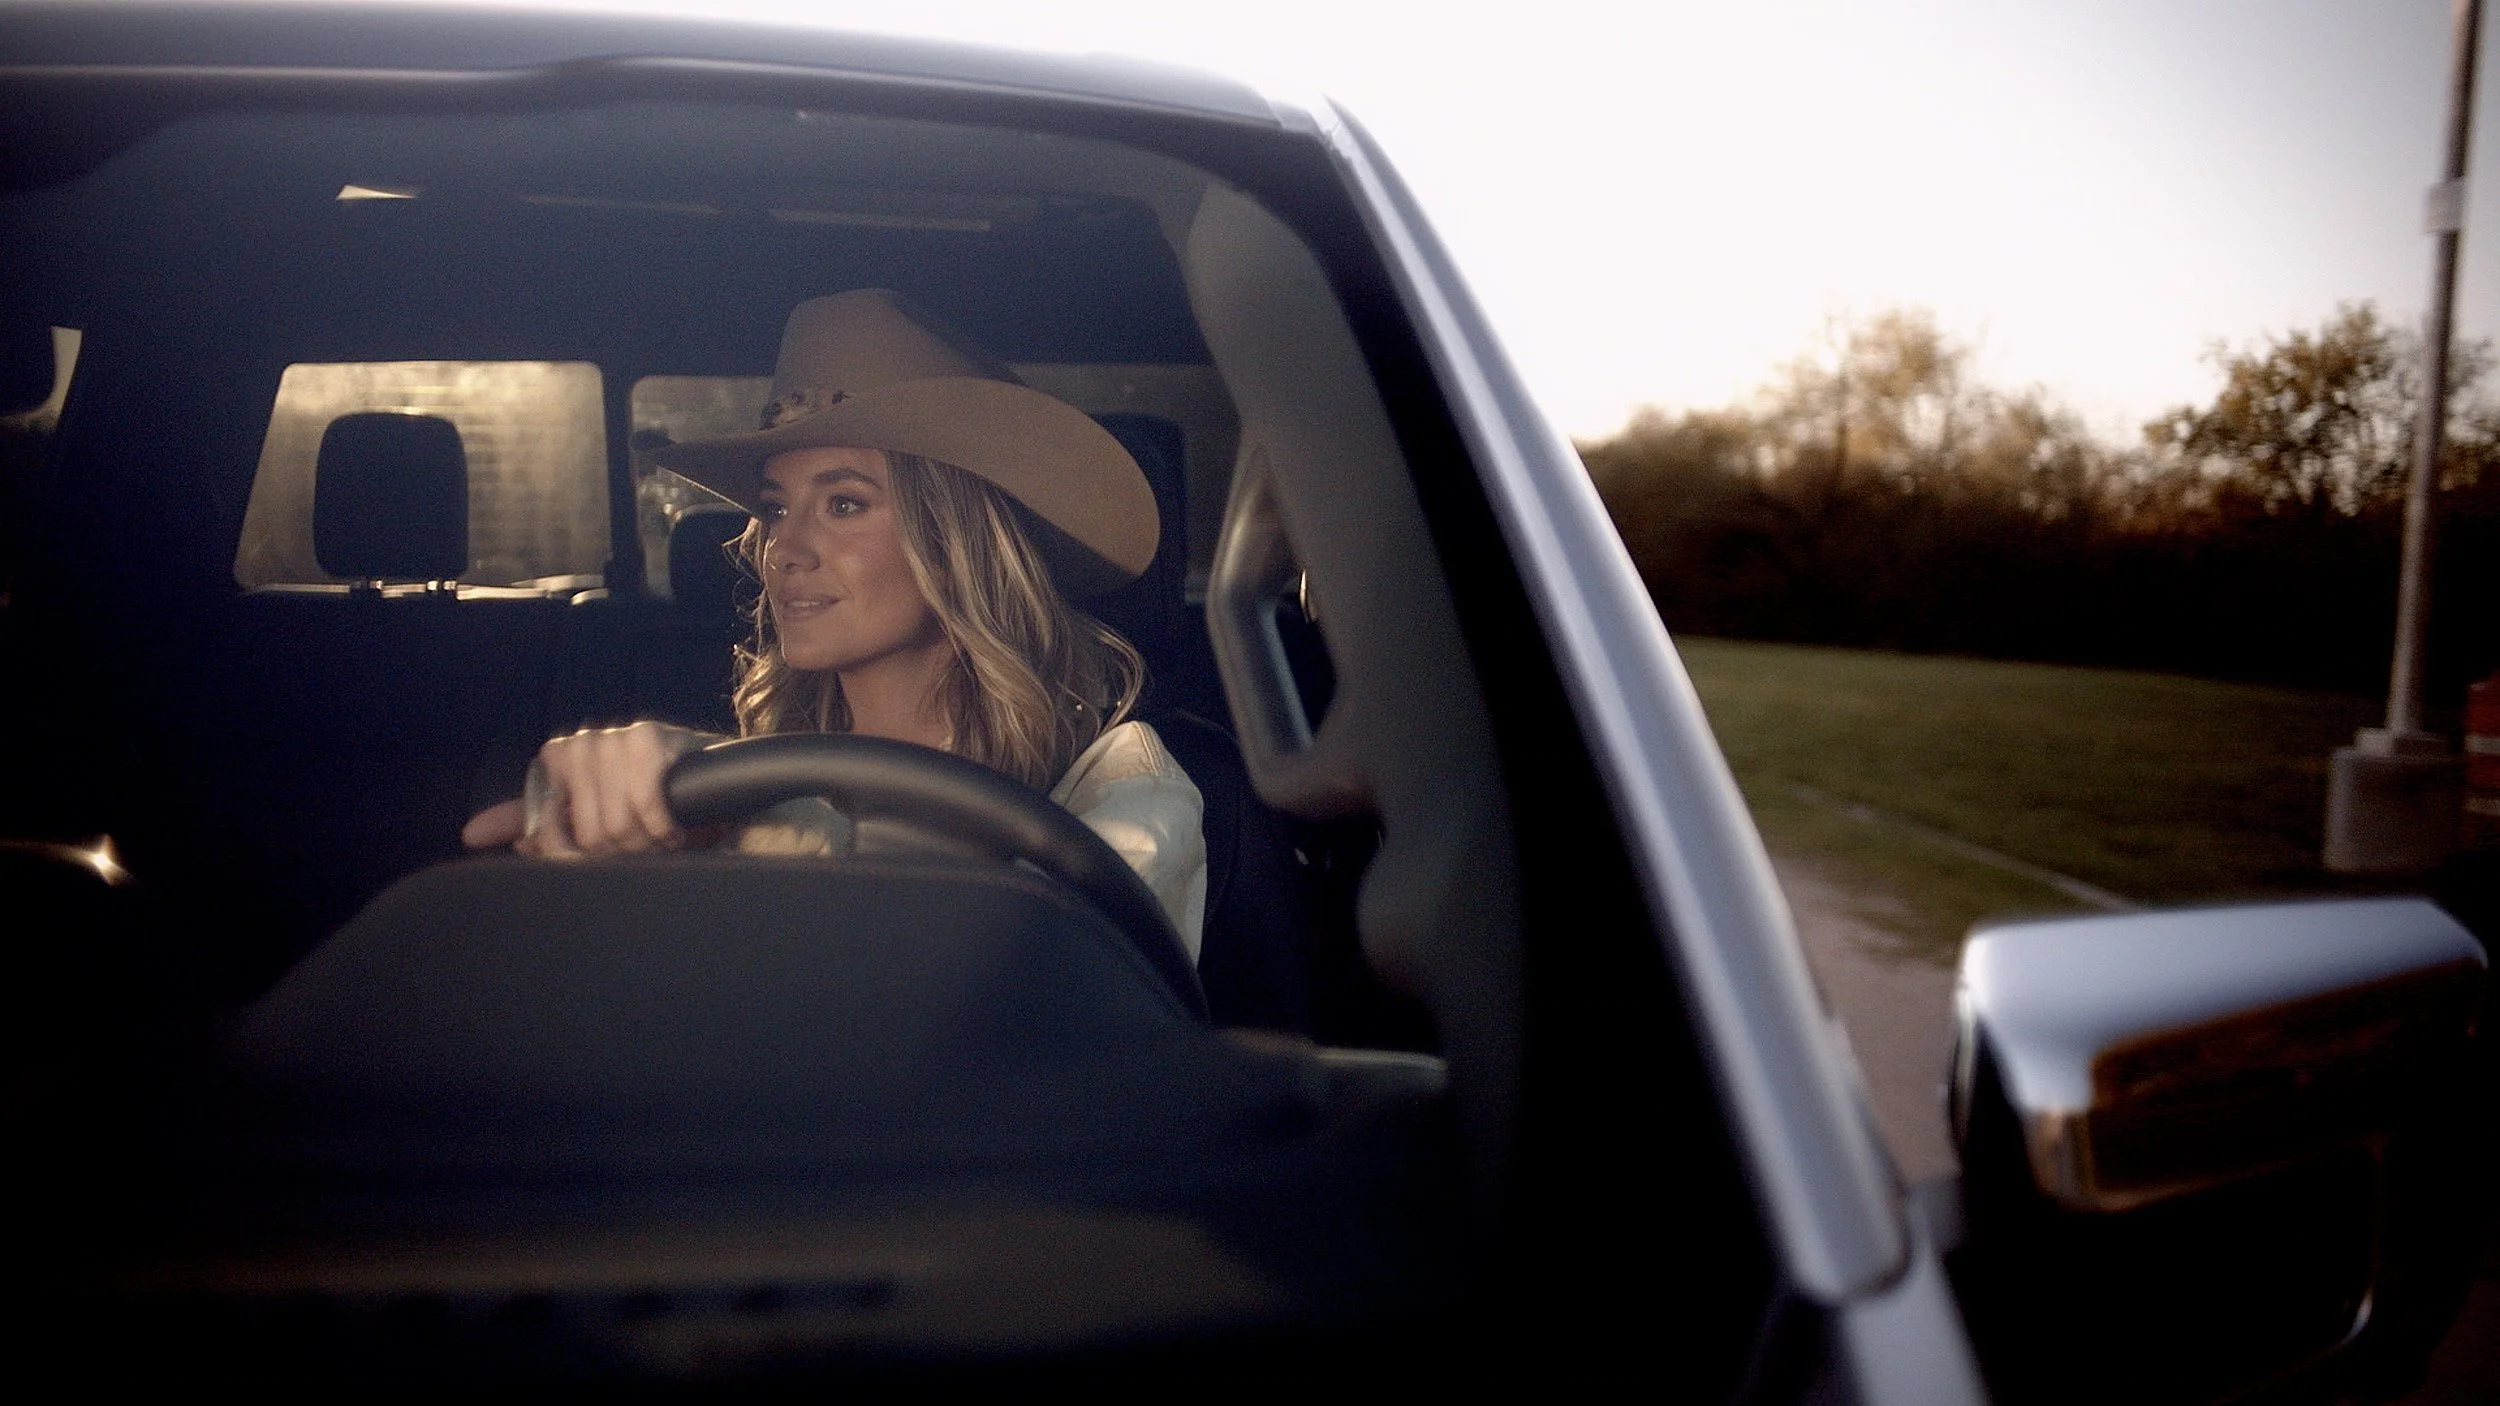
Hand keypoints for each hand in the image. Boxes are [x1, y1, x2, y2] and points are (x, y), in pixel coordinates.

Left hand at [462, 721, 709, 856]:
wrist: (707, 770)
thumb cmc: (644, 795)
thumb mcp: (589, 812)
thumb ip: (540, 824)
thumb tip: (478, 836)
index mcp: (556, 761)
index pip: (541, 823)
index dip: (568, 850)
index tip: (585, 850)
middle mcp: (578, 746)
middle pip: (587, 836)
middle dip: (621, 853)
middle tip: (642, 847)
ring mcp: (609, 739)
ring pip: (616, 826)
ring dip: (647, 844)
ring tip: (660, 838)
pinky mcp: (646, 738)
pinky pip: (645, 806)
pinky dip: (663, 829)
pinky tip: (673, 830)